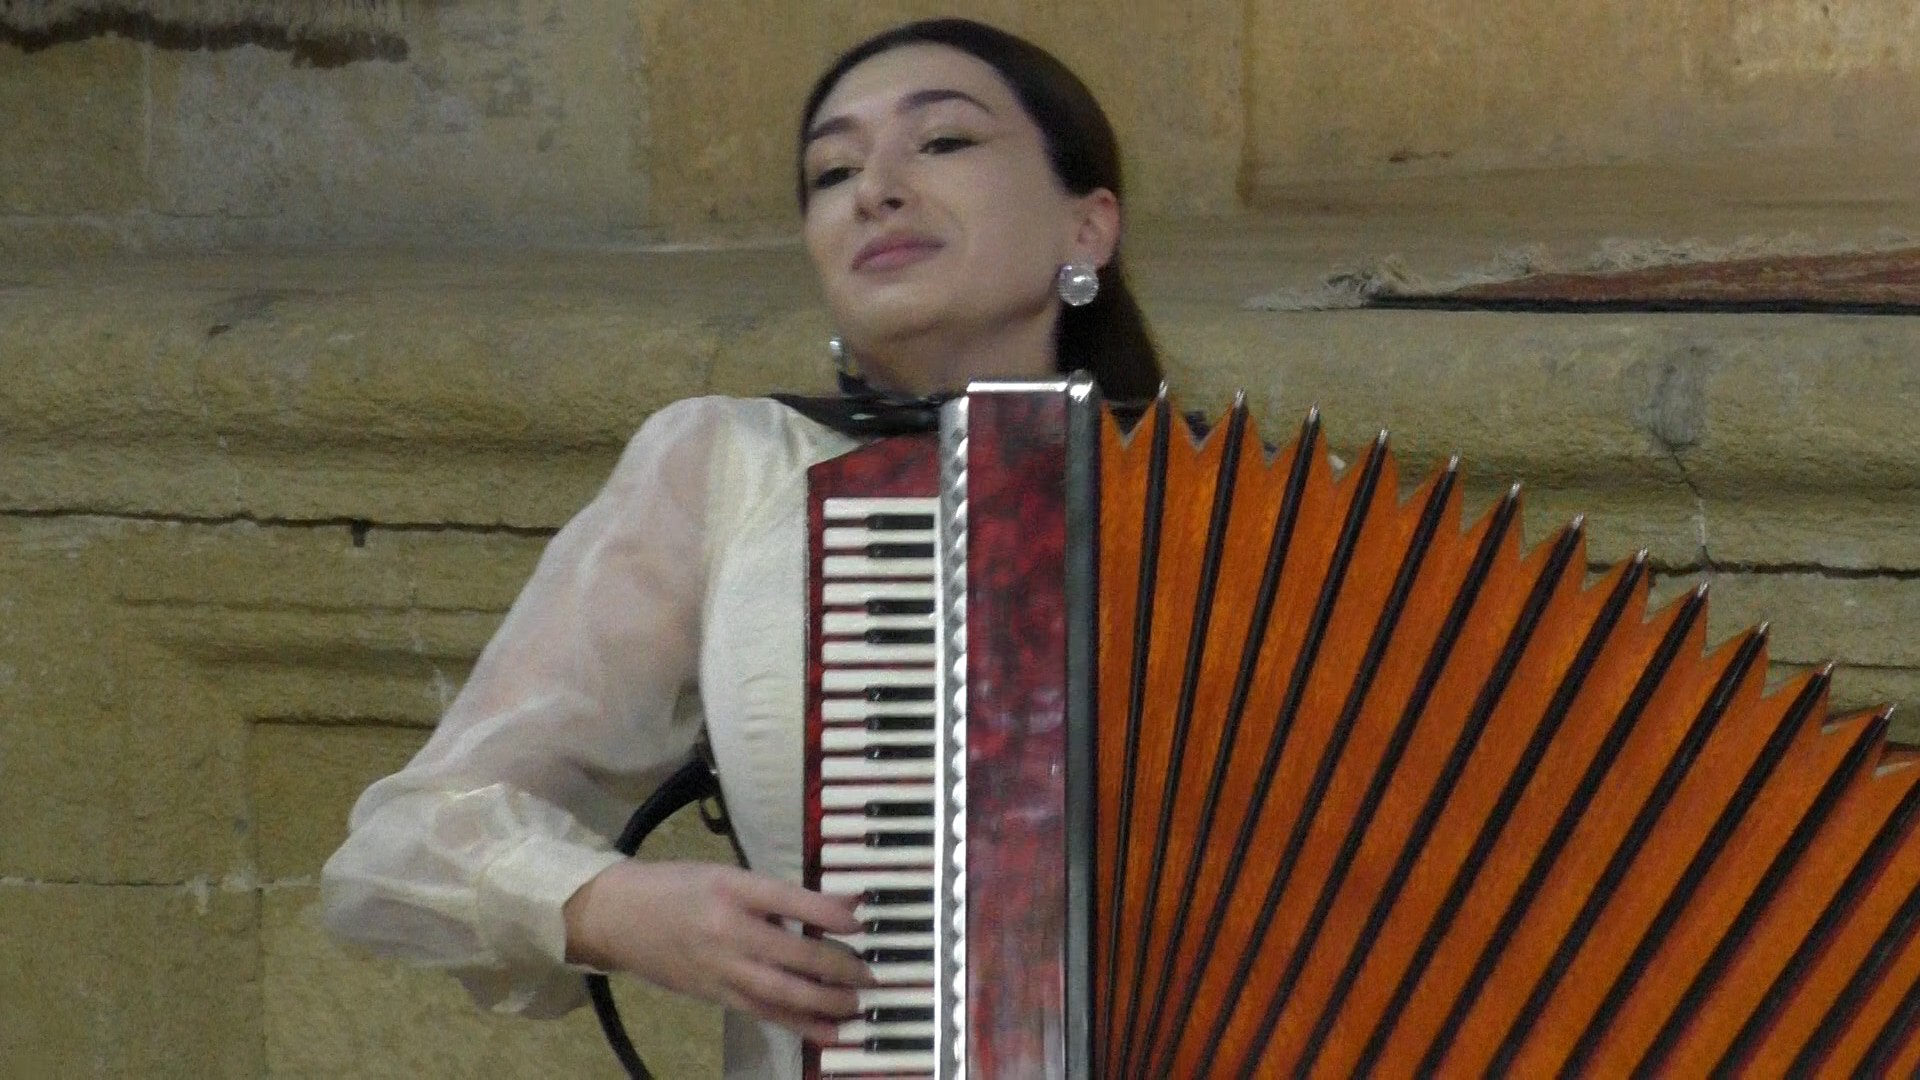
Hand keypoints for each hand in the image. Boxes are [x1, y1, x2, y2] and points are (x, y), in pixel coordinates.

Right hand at [564, 860, 873, 1041]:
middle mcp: (727, 929)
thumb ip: (778, 894)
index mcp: (731, 888)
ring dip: (825, 1002)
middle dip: (838, 967)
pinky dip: (799, 1024)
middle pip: (792, 954)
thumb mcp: (726, 875)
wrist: (617, 916)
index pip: (789, 899)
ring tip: (858, 1005)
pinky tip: (828, 1032)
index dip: (829, 912)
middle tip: (870, 974)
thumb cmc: (678, 888)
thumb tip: (837, 906)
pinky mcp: (715, 995)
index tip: (862, 919)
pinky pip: (763, 1012)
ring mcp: (720, 967)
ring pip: (781, 992)